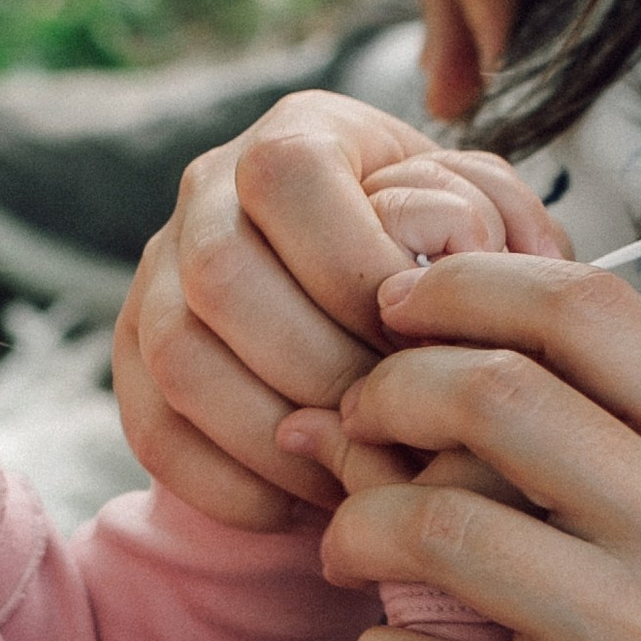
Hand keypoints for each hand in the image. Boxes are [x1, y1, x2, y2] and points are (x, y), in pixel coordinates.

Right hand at [113, 95, 566, 526]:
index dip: (354, 271)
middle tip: (393, 429)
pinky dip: (230, 484)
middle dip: (319, 370)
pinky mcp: (134, 359)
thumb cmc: (437, 261)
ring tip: (352, 480)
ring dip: (273, 438)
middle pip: (224, 277)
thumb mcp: (487, 218)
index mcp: (299, 135)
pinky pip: (154, 432)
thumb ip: (506, 228)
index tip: (420, 343)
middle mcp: (208, 191)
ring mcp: (159, 276)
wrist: (356, 302)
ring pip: (181, 360)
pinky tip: (301, 506)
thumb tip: (505, 271)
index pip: (289, 180)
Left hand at [314, 251, 640, 640]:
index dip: (468, 286)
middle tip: (348, 429)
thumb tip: (403, 375)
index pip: (587, 311)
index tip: (397, 304)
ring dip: (356, 526)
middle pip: (491, 393)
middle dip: (385, 394)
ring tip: (349, 552)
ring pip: (434, 524)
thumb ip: (596, 451)